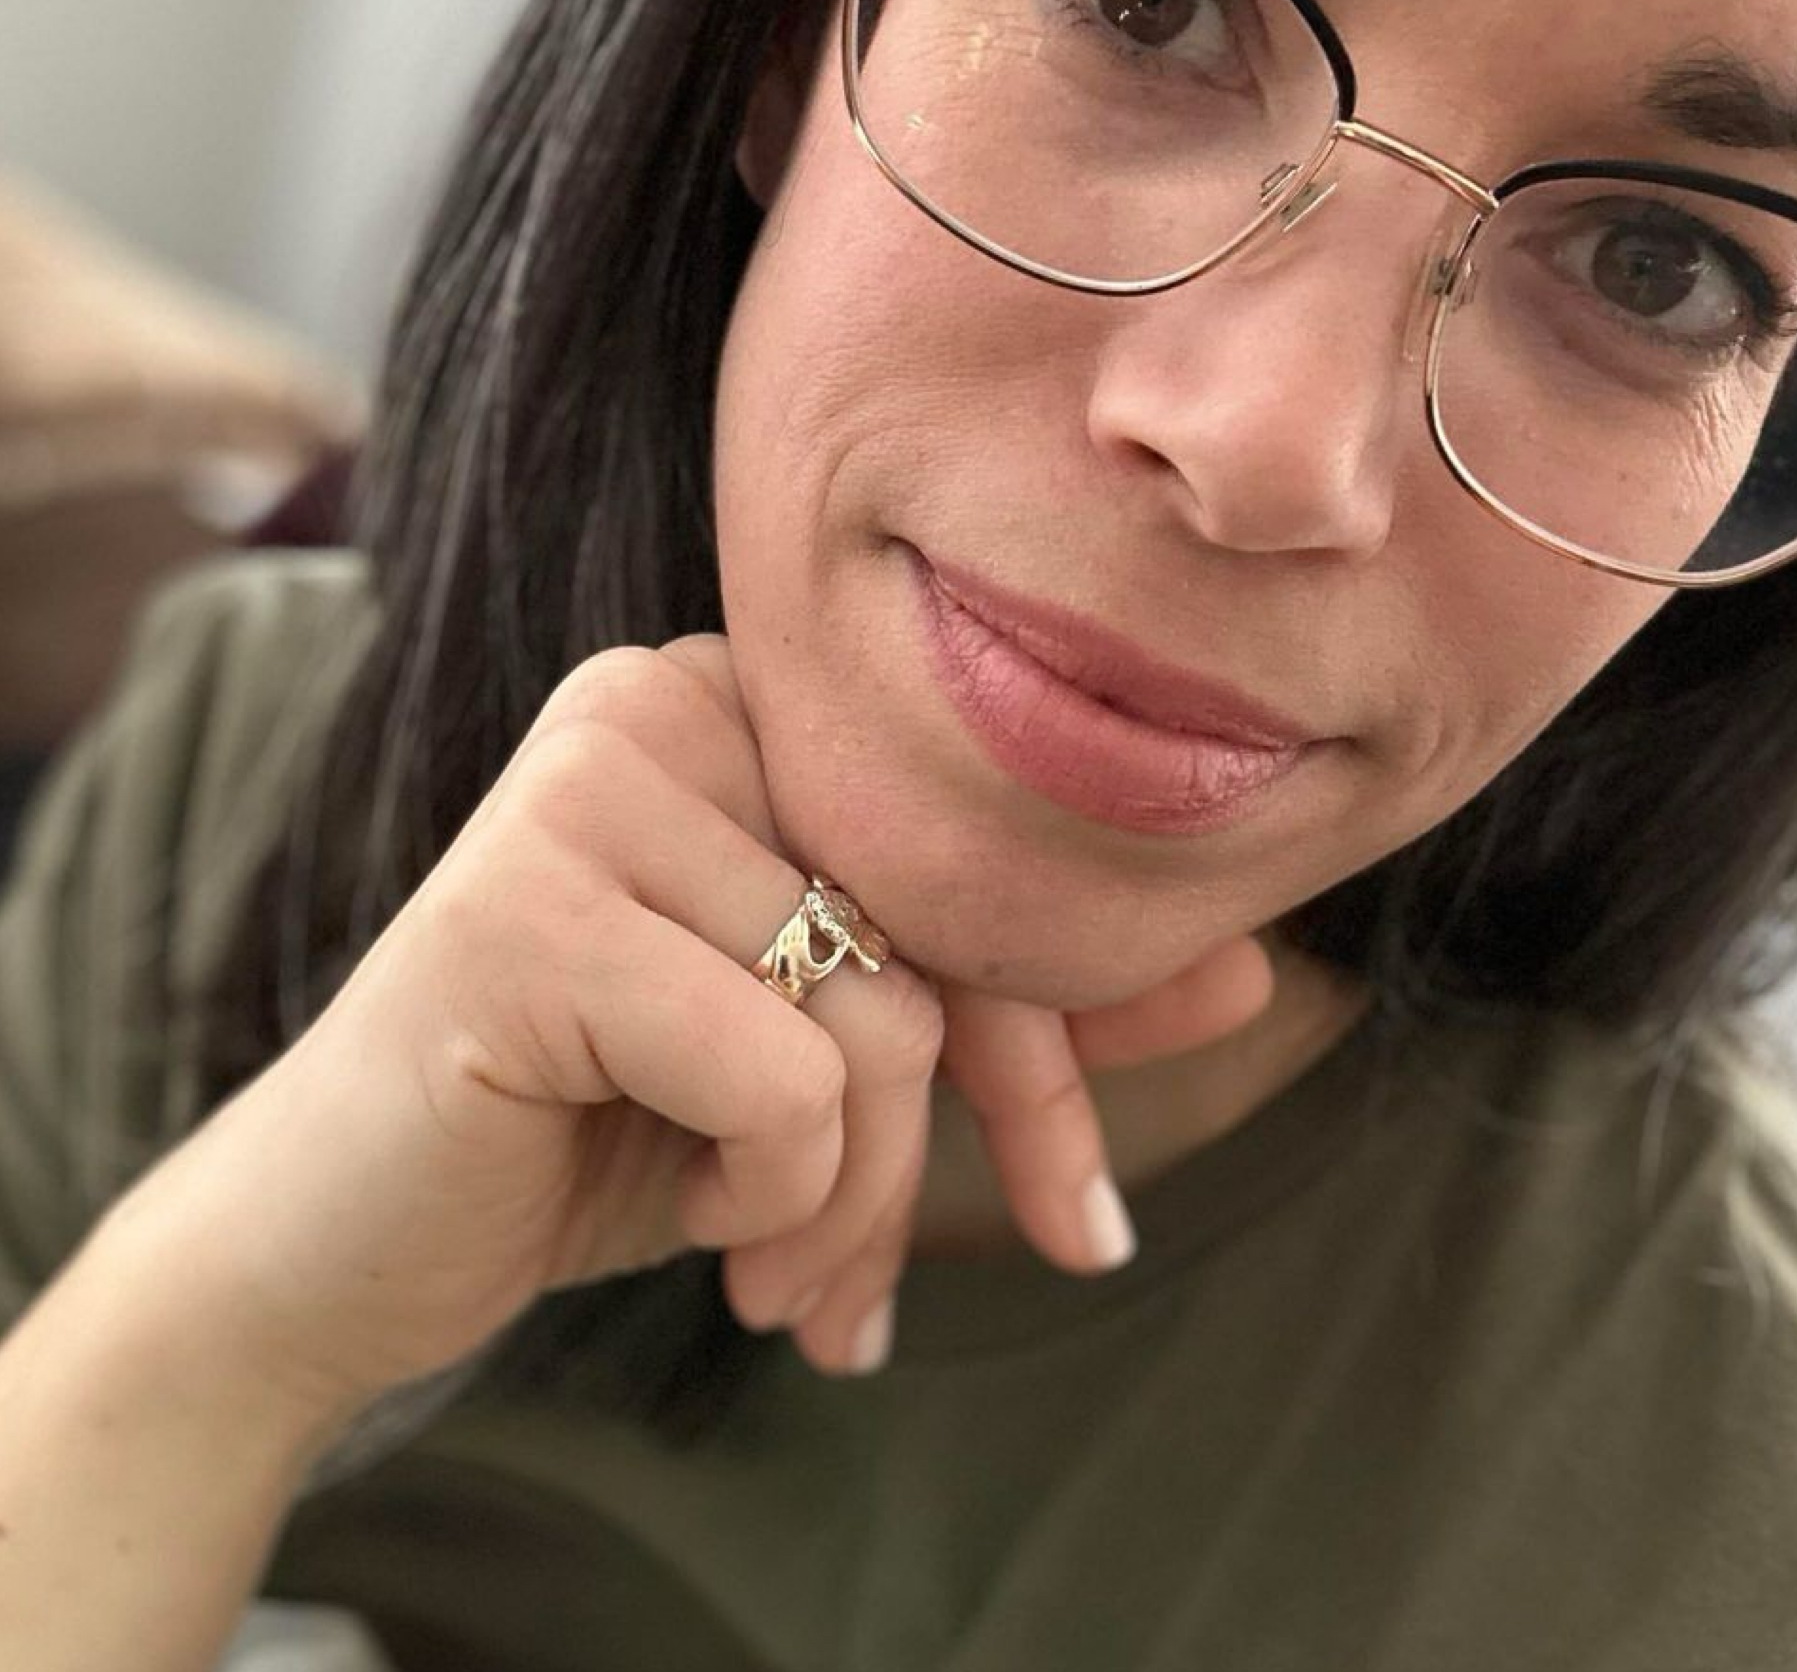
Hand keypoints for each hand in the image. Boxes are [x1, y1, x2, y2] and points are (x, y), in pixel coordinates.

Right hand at [100, 632, 1271, 1415]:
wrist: (349, 1238)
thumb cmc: (604, 1128)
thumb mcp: (833, 1060)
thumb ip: (1021, 998)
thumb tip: (1253, 967)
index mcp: (739, 703)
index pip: (969, 859)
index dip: (1043, 1048)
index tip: (1074, 1209)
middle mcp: (664, 697)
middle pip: (936, 928)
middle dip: (952, 1142)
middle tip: (876, 1294)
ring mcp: (586, 782)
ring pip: (875, 1011)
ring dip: (845, 1192)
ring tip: (769, 1266)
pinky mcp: (526, 902)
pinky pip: (781, 1070)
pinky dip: (763, 1190)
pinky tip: (682, 1213)